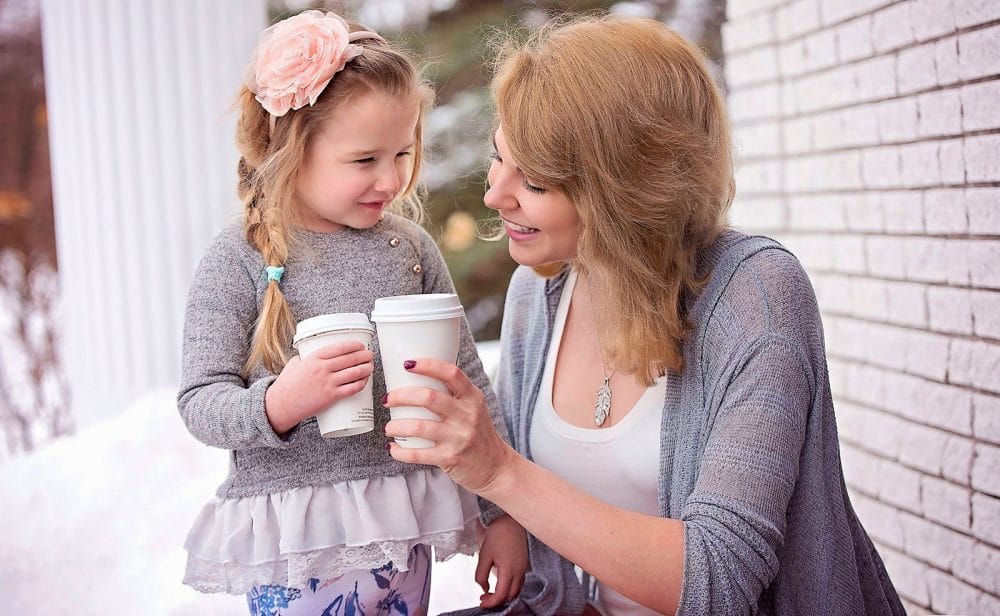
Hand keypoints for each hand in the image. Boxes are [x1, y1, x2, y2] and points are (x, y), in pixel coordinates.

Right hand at [264, 341, 373, 433]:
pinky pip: (352, 388)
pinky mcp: (331, 396)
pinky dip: (361, 383)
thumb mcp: (294, 364)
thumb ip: (304, 358)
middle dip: (364, 355)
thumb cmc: (287, 385)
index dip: (354, 345)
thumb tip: (311, 355)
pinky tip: (365, 380)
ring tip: (370, 366)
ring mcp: (328, 383)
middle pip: (350, 359)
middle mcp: (323, 368)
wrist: (281, 405)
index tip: (361, 345)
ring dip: (366, 368)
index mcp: (314, 358)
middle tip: (370, 355)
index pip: (339, 347)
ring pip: (354, 373)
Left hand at [383, 358, 517, 494]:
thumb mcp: (474, 409)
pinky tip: (393, 448)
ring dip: (396, 426)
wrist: (495, 467)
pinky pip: (418, 454)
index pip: (452, 374)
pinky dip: (400, 451)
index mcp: (473, 398)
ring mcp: (459, 438)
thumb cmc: (478, 434)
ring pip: (419, 427)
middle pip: (428, 397)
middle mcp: (468, 415)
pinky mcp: (451, 458)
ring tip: (388, 427)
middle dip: (401, 396)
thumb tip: (419, 378)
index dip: (428, 365)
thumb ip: (454, 395)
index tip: (407, 364)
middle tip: (388, 400)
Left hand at [476, 514, 528, 608]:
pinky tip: (500, 583)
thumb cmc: (498, 534)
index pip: (501, 594)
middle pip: (510, 595)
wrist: (511, 521)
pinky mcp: (524, 564)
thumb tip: (483, 588)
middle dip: (497, 601)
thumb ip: (481, 575)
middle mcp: (519, 571)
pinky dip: (510, 588)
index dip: (491, 602)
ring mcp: (523, 568)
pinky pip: (519, 582)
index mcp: (509, 569)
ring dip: (504, 595)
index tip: (482, 603)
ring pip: (516, 590)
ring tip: (490, 592)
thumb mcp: (484, 555)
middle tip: (484, 598)